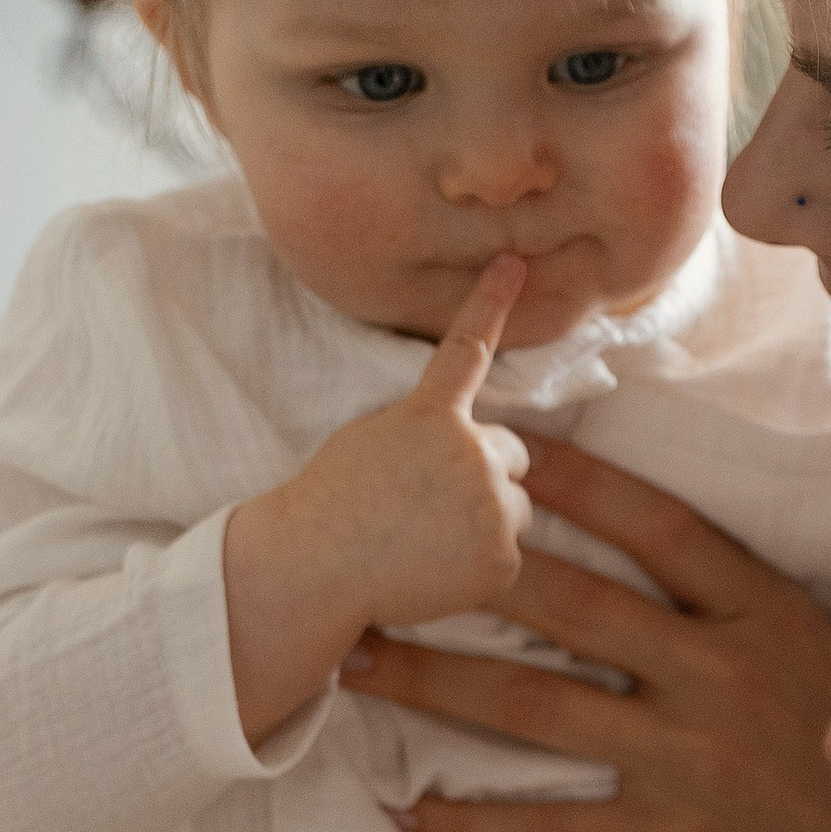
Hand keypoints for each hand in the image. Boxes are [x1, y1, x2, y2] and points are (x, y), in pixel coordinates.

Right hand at [223, 254, 531, 745]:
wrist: (314, 567)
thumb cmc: (332, 503)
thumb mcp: (374, 440)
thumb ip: (429, 430)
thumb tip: (476, 448)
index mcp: (432, 417)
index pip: (468, 349)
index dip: (494, 301)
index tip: (516, 261)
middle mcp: (472, 454)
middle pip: (512, 453)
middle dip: (485, 473)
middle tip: (429, 503)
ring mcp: (492, 507)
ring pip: (515, 506)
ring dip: (485, 520)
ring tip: (425, 540)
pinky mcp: (501, 558)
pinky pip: (505, 554)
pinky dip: (478, 565)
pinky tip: (432, 570)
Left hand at [339, 436, 830, 831]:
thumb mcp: (819, 653)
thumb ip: (738, 604)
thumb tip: (647, 543)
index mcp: (760, 614)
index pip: (652, 523)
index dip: (570, 478)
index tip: (497, 442)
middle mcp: (718, 674)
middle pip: (567, 603)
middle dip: (461, 573)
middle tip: (382, 551)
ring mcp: (691, 758)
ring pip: (533, 706)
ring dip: (432, 683)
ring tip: (356, 666)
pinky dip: (474, 828)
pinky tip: (411, 818)